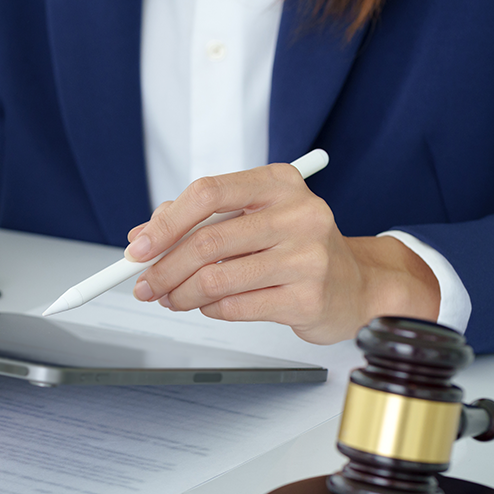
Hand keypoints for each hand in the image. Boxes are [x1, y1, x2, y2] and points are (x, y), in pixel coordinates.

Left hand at [125, 164, 439, 343]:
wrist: (355, 287)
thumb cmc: (295, 248)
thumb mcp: (252, 220)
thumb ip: (198, 222)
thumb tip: (142, 238)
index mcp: (278, 183)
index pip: (208, 193)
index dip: (165, 223)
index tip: (138, 248)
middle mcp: (298, 214)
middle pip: (206, 241)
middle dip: (163, 269)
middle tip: (144, 285)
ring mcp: (307, 257)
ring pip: (216, 279)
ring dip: (181, 295)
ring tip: (172, 299)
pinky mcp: (307, 298)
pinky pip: (234, 307)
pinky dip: (210, 310)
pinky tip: (209, 306)